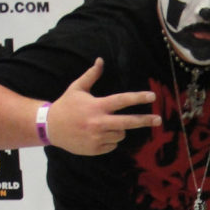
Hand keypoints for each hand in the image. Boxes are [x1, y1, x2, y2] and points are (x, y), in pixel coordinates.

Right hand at [45, 58, 160, 154]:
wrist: (50, 127)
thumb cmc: (66, 105)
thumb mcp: (77, 88)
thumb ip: (91, 75)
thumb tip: (101, 60)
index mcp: (97, 106)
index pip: (122, 100)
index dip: (138, 98)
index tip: (152, 96)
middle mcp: (99, 122)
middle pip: (129, 122)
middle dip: (145, 120)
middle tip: (159, 120)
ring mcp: (98, 137)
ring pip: (121, 134)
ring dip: (118, 130)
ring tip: (102, 125)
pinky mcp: (96, 149)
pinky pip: (112, 144)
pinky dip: (109, 140)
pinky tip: (96, 135)